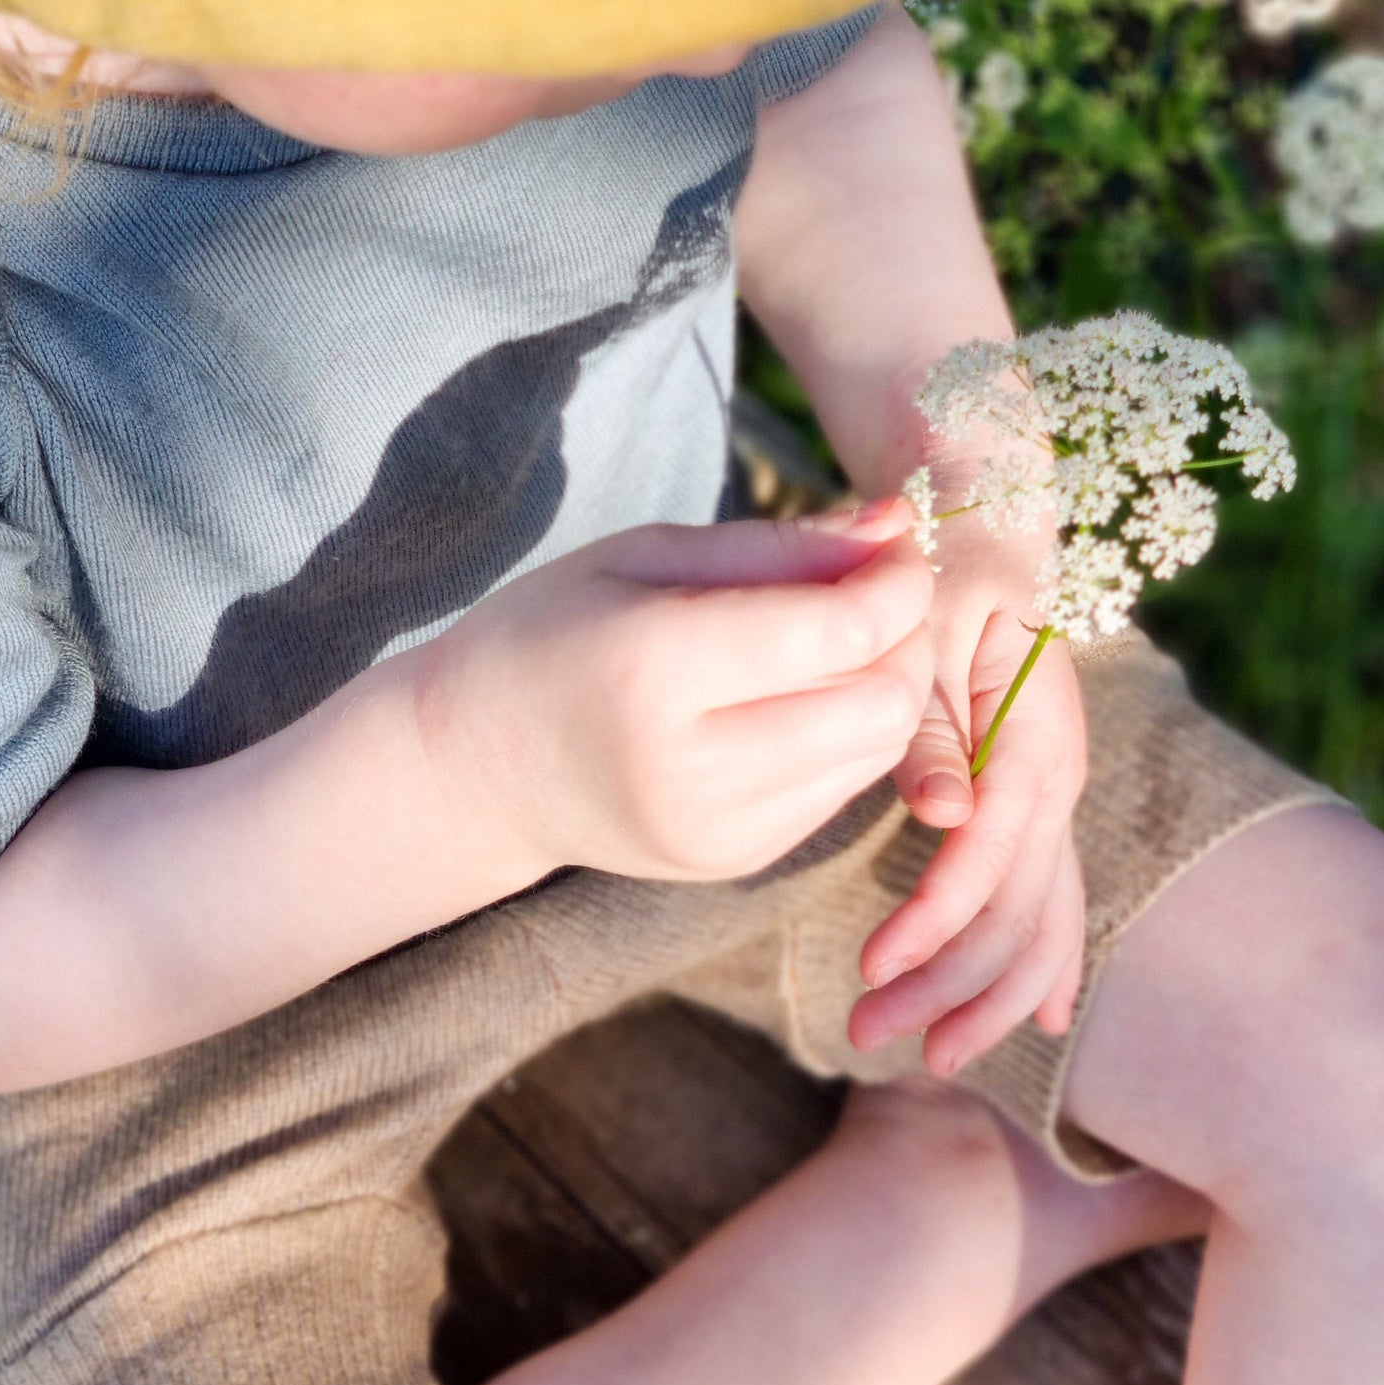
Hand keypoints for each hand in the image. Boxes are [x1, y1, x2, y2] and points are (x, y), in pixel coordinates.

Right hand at [409, 505, 936, 884]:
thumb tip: (894, 523)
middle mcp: (692, 764)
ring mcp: (716, 829)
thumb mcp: (645, 557)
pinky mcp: (734, 861)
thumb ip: (777, 545)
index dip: (898, 578)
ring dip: (892, 685)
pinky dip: (850, 733)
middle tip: (880, 586)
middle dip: (909, 634)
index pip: (841, 628)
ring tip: (846, 635)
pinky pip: (841, 789)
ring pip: (876, 753)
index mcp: (656, 666)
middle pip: (879, 702)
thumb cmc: (552, 632)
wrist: (474, 768)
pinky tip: (807, 695)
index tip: (897, 539)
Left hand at [845, 511, 1087, 1075]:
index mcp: (1035, 730)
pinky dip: (1038, 956)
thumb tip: (946, 818)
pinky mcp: (1033, 792)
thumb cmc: (937, 559)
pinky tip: (1034, 1018)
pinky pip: (1048, 890)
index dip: (933, 921)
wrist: (980, 509)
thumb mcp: (925, 624)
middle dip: (953, 985)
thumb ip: (931, 720)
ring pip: (1040, 913)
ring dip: (986, 990)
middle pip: (1022, 907)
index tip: (871, 969)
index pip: (990, 854)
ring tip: (930, 1055)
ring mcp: (1052, 788)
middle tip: (871, 1034)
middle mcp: (1057, 771)